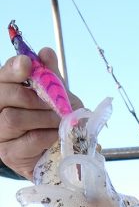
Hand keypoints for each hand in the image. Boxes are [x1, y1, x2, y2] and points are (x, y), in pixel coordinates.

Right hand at [0, 48, 82, 179]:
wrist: (64, 153)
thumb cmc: (55, 121)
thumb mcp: (58, 96)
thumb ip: (50, 76)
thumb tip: (45, 53)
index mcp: (6, 91)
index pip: (3, 75)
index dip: (14, 68)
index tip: (28, 64)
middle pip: (4, 94)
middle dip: (33, 97)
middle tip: (55, 104)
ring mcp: (0, 133)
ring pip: (13, 118)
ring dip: (42, 118)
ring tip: (58, 121)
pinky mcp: (9, 153)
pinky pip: (28, 140)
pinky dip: (47, 135)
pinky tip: (56, 135)